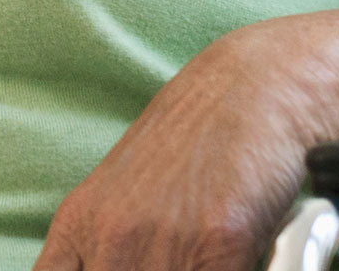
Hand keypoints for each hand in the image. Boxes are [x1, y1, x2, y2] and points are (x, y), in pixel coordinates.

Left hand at [37, 8, 338, 270]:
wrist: (259, 86)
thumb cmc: (200, 142)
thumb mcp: (128, 194)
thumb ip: (109, 246)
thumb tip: (106, 264)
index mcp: (80, 224)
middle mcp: (111, 236)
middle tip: (177, 261)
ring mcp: (161, 240)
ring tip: (207, 256)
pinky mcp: (220, 241)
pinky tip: (241, 258)